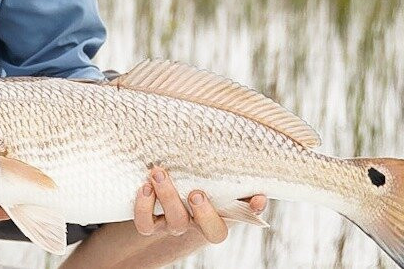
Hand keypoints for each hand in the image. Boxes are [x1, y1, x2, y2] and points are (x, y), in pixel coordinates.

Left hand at [133, 167, 267, 243]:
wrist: (167, 195)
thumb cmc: (199, 186)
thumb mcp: (218, 187)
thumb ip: (239, 189)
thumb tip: (261, 196)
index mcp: (217, 218)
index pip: (238, 221)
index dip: (247, 213)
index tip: (256, 198)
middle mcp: (197, 224)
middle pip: (208, 230)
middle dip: (204, 213)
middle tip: (197, 192)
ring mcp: (173, 223)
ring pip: (174, 223)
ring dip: (167, 198)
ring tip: (159, 174)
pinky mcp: (151, 220)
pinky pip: (146, 224)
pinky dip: (142, 207)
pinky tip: (144, 186)